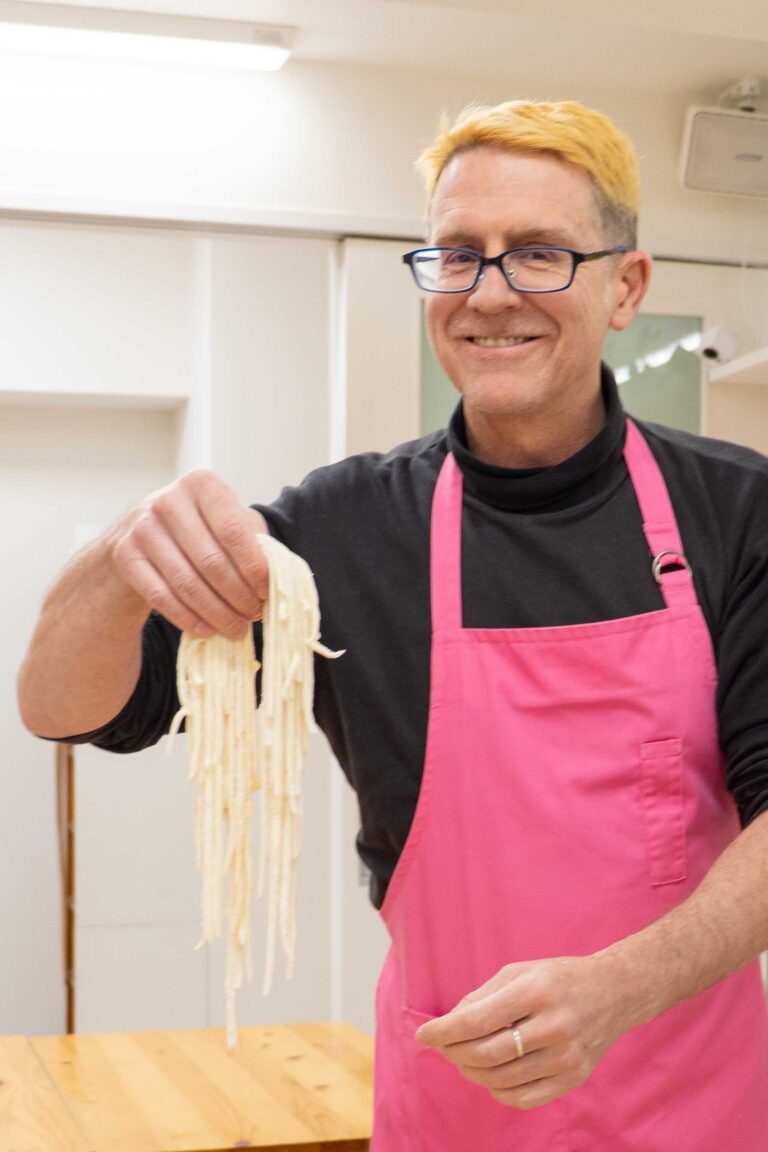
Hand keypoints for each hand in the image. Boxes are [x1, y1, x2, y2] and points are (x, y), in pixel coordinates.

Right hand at [108, 469, 268, 638]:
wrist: (135, 535)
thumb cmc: (196, 529)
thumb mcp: (224, 520)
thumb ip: (251, 538)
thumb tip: (276, 574)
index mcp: (202, 484)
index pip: (234, 532)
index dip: (255, 568)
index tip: (268, 593)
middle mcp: (168, 500)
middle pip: (212, 562)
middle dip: (239, 596)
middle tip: (254, 616)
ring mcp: (142, 528)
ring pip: (188, 583)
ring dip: (217, 613)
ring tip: (236, 629)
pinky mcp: (125, 556)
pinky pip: (162, 596)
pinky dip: (187, 618)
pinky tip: (206, 630)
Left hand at [414, 954, 627, 1110]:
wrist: (616, 992)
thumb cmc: (559, 978)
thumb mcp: (520, 971)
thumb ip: (483, 997)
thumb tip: (450, 1025)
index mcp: (536, 991)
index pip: (477, 1021)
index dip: (444, 1031)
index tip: (423, 1036)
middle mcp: (554, 1026)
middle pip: (486, 1054)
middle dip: (455, 1053)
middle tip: (444, 1047)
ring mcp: (567, 1057)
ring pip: (501, 1080)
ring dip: (472, 1072)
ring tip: (464, 1058)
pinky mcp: (574, 1079)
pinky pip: (523, 1098)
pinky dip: (498, 1091)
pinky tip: (491, 1075)